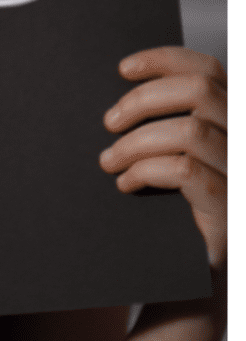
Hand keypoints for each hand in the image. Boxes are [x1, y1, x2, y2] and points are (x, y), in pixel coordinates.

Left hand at [99, 47, 225, 270]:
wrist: (191, 280)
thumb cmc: (175, 210)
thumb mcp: (169, 156)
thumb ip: (161, 122)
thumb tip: (116, 92)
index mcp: (232, 122)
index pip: (208, 69)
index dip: (164, 60)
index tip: (122, 69)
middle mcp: (244, 143)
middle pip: (200, 90)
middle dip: (143, 99)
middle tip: (108, 121)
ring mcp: (241, 175)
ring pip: (190, 131)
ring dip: (136, 141)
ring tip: (108, 160)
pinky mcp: (231, 210)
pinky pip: (186, 171)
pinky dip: (145, 169)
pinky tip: (124, 182)